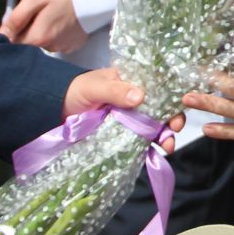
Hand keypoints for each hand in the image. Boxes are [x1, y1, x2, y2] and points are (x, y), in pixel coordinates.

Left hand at [0, 0, 86, 54]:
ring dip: (42, 30)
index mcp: (38, 37)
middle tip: (36, 10)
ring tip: (51, 12)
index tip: (17, 18)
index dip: (11, 30)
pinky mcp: (74, 44)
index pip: (13, 43)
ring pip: (43, 42)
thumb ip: (17, 17)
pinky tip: (61, 19)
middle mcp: (50, 47)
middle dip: (27, 29)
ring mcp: (64, 47)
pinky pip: (57, 41)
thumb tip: (2, 33)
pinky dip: (56, 32)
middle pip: (28, 43)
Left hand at [63, 67, 182, 153]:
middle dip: (173, 119)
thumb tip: (140, 96)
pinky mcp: (124, 136)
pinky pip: (141, 141)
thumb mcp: (94, 87)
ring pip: (155, 126)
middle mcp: (135, 99)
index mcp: (132, 81)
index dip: (172, 96)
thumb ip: (115, 90)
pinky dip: (151, 147)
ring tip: (167, 146)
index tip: (179, 106)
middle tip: (175, 129)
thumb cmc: (75, 92)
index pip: (159, 86)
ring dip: (165, 135)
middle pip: (161, 108)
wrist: (54, 111)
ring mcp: (131, 118)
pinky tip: (157, 152)